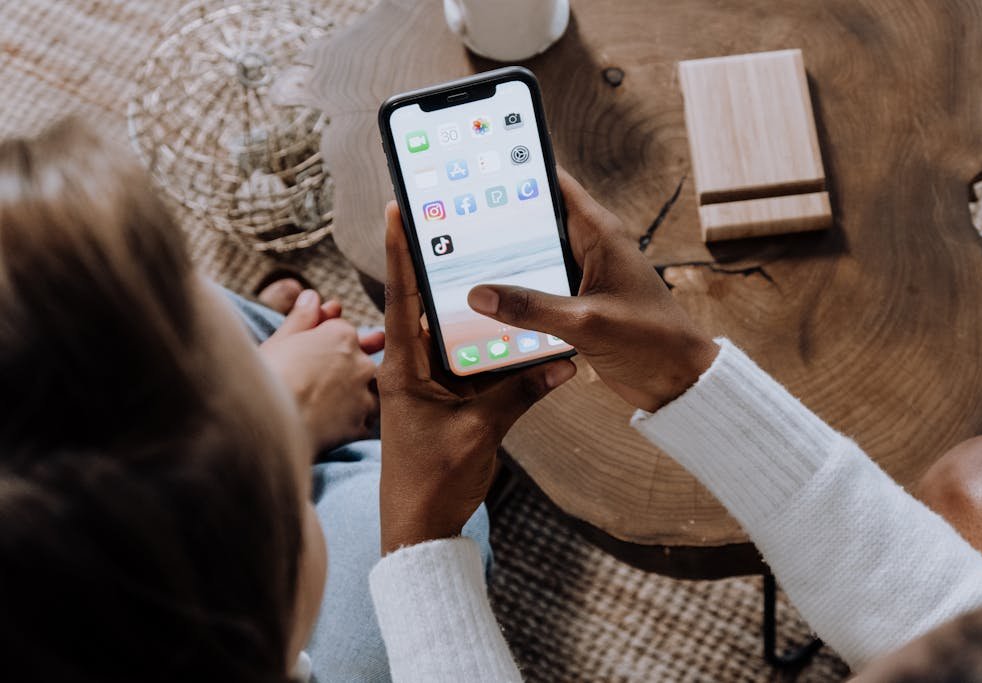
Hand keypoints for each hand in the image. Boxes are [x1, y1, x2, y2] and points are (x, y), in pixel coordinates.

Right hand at [259, 289, 383, 451]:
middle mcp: (360, 362)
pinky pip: (364, 420)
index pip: (343, 331)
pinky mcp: (360, 424)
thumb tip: (312, 296)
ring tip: (328, 405)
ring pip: (370, 391)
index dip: (326, 341)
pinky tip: (334, 425)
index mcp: (341, 336)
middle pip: (361, 360)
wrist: (265, 422)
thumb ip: (301, 318)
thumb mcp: (279, 341)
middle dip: (347, 367)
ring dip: (356, 395)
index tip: (311, 352)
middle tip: (319, 380)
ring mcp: (363, 394)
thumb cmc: (265, 378)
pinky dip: (353, 421)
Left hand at [377, 202, 576, 554]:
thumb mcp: (480, 434)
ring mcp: (433, 385)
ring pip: (460, 337)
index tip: (397, 210)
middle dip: (448, 271)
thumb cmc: (432, 482)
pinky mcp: (451, 402)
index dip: (400, 253)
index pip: (400, 299)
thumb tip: (564, 363)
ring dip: (481, 315)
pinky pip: (476, 366)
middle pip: (432, 308)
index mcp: (405, 369)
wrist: (422, 529)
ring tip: (506, 272)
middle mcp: (415, 369)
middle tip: (466, 227)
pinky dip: (498, 353)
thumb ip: (520, 394)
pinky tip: (526, 336)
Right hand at [467, 169, 718, 412]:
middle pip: (533, 220)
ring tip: (455, 259)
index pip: (553, 182)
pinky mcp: (576, 304)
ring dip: (502, 262)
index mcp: (599, 233)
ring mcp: (581, 276)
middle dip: (496, 218)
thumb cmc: (651, 342)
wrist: (678, 381)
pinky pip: (537, 289)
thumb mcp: (586, 322)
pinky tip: (483, 302)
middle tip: (450, 218)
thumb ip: (532, 308)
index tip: (477, 165)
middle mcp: (588, 247)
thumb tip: (479, 295)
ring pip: (532, 258)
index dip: (517, 168)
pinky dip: (514, 293)